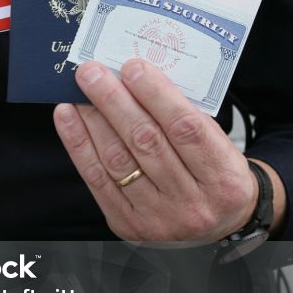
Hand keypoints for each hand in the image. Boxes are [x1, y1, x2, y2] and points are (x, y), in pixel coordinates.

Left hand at [53, 58, 268, 244]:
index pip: (187, 129)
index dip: (157, 96)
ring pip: (118, 161)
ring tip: (79, 92)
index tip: (133, 68)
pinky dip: (79, 144)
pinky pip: (97, 180)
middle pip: (146, 143)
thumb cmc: (214, 173)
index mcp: (224, 178)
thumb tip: (138, 78)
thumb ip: (186, 116)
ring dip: (93, 120)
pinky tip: (68, 118)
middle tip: (93, 73)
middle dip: (115, 102)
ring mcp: (158, 218)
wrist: (217, 223)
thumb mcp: (219, 145)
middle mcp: (192, 204)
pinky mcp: (128, 224)